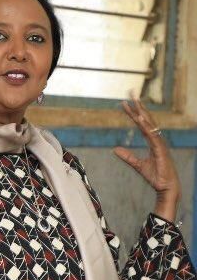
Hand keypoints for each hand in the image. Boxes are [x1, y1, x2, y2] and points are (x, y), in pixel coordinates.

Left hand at [114, 95, 180, 219]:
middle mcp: (156, 139)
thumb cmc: (155, 176)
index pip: (141, 124)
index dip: (133, 113)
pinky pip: (152, 135)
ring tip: (135, 101)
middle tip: (131, 93)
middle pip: (146, 119)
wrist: (165, 186)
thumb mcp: (137, 165)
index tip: (125, 104)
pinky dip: (146, 127)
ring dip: (142, 112)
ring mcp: (159, 143)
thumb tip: (115, 150)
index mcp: (152, 141)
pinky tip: (140, 119)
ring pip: (149, 124)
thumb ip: (127, 157)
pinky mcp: (160, 149)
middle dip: (138, 106)